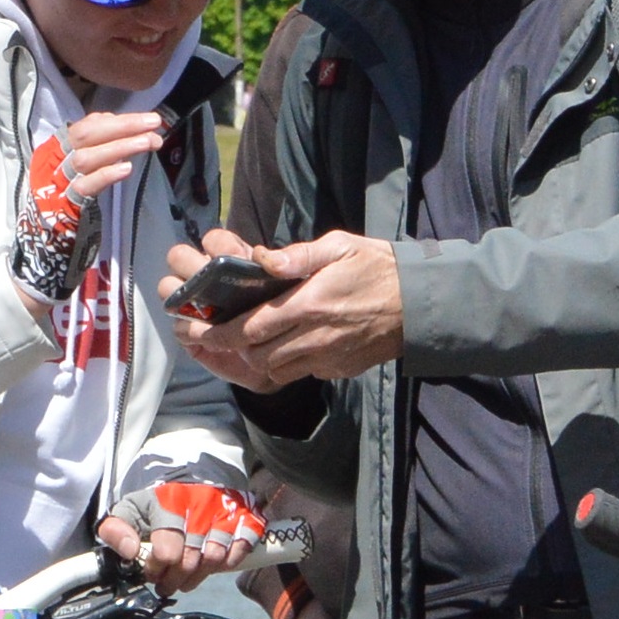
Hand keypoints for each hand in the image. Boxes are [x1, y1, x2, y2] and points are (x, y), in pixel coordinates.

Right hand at [51, 109, 170, 205]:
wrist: (46, 219)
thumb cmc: (70, 181)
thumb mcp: (81, 156)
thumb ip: (100, 139)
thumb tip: (129, 124)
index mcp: (63, 142)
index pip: (90, 125)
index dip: (120, 121)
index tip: (150, 119)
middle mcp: (60, 155)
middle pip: (87, 135)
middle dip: (122, 127)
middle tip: (154, 123)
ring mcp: (63, 177)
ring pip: (88, 158)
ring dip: (120, 147)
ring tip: (148, 142)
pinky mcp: (69, 200)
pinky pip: (87, 185)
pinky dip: (107, 174)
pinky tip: (127, 169)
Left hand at [94, 509, 254, 596]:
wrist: (196, 469)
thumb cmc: (161, 496)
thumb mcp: (131, 506)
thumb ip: (117, 529)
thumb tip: (129, 552)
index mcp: (169, 502)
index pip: (167, 550)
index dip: (157, 570)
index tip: (152, 572)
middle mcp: (201, 506)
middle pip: (190, 560)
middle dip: (175, 579)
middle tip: (167, 584)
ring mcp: (227, 511)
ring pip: (215, 559)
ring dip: (198, 576)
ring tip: (187, 578)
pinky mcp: (247, 515)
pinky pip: (241, 550)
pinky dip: (227, 563)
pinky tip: (211, 563)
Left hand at [169, 227, 406, 388]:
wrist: (421, 305)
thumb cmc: (379, 268)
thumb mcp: (340, 247)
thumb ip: (298, 255)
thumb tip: (261, 258)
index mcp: (310, 304)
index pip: (251, 327)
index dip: (218, 333)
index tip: (196, 331)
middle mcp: (315, 337)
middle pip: (256, 354)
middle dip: (231, 348)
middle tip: (213, 336)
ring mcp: (328, 357)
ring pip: (275, 369)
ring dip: (256, 358)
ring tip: (245, 342)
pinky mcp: (339, 369)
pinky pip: (301, 372)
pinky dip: (284, 364)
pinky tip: (283, 346)